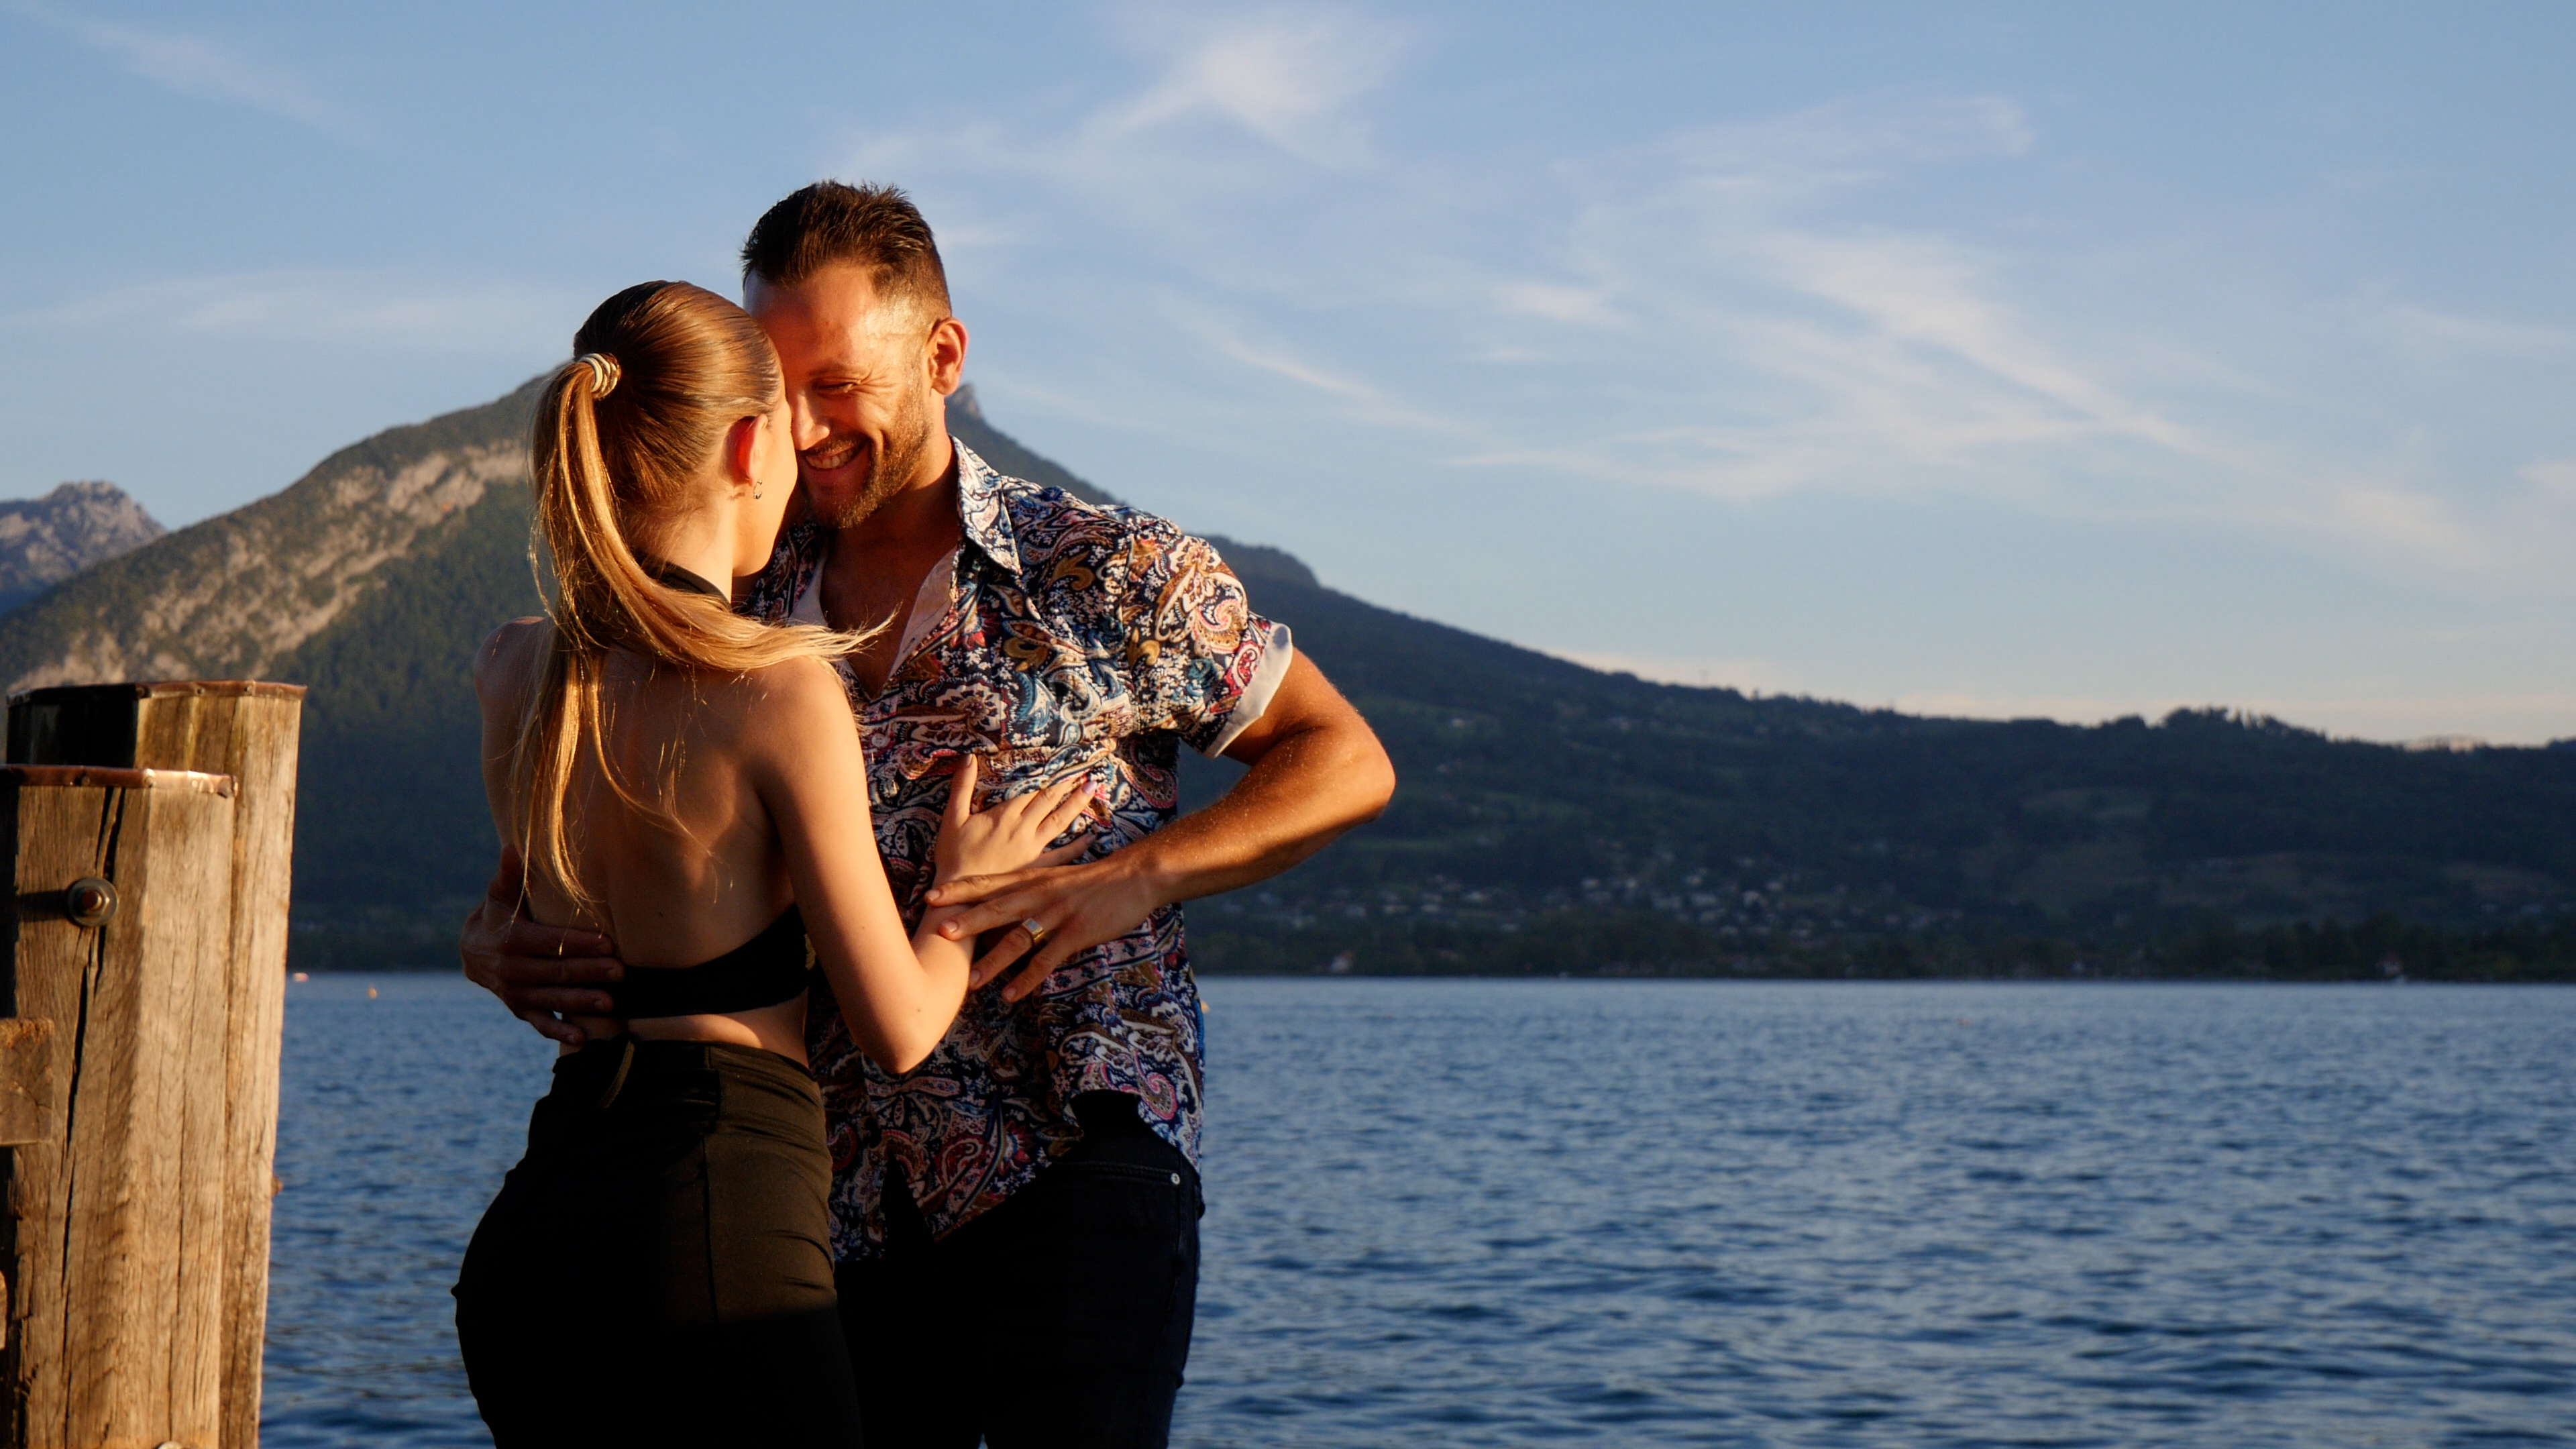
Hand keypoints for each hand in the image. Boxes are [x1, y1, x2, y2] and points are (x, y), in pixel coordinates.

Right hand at [459, 846, 623, 1045]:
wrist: (474, 950)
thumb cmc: (500, 914)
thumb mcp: (502, 895)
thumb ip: (511, 876)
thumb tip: (513, 847)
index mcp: (510, 939)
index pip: (548, 942)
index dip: (577, 943)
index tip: (606, 943)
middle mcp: (511, 969)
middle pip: (555, 971)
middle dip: (589, 972)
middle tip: (621, 972)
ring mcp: (516, 993)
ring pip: (552, 998)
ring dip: (581, 1001)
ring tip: (612, 1003)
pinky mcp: (521, 1009)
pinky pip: (540, 1023)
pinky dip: (559, 1030)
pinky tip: (583, 1037)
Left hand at [926, 853, 1167, 1002]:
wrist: (1134, 877)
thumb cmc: (1093, 880)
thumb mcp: (1055, 877)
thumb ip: (1027, 888)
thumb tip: (999, 904)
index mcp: (1031, 879)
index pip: (989, 883)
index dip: (959, 890)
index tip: (930, 896)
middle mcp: (1039, 894)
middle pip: (996, 907)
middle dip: (967, 921)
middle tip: (938, 933)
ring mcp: (1058, 914)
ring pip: (1020, 937)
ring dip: (994, 961)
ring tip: (972, 981)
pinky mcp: (1076, 933)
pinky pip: (1047, 959)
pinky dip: (1028, 978)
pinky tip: (1011, 995)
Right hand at [933, 755, 1098, 881]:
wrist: (960, 894)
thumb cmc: (953, 856)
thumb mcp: (952, 817)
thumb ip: (961, 787)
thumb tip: (968, 757)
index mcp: (1004, 814)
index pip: (1031, 789)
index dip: (1048, 774)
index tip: (1063, 762)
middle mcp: (1022, 828)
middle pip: (1049, 800)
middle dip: (1067, 784)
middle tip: (1085, 770)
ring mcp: (1032, 848)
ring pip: (1059, 821)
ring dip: (1076, 804)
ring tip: (1092, 789)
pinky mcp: (1035, 867)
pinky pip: (1062, 855)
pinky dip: (1078, 845)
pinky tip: (1092, 836)